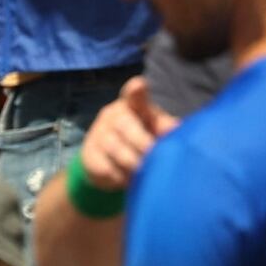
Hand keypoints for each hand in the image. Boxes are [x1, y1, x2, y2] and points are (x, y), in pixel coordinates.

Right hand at [77, 76, 170, 200]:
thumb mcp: (153, 129)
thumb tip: (176, 129)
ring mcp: (98, 134)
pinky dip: (120, 178)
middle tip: (152, 155)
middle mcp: (112, 115)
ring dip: (132, 164)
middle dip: (141, 142)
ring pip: (115, 148)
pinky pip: (106, 168)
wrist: (107, 160)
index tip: (139, 85)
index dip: (136, 90)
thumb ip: (165, 127)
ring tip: (144, 172)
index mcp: (132, 105)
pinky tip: (127, 180)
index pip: (133, 94)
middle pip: (125, 124)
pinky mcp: (89, 155)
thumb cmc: (139, 138)